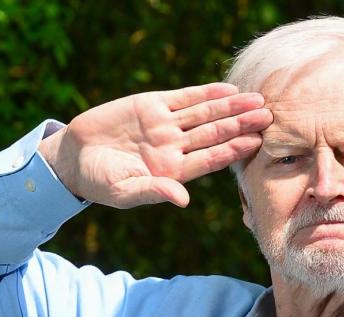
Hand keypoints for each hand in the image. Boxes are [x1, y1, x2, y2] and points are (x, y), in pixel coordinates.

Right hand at [37, 83, 270, 207]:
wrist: (74, 158)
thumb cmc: (99, 183)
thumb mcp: (125, 192)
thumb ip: (155, 192)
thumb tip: (183, 200)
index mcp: (173, 172)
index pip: (211, 159)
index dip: (233, 150)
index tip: (256, 142)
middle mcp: (174, 148)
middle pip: (215, 134)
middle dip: (241, 124)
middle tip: (269, 116)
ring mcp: (165, 126)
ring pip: (204, 114)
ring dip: (231, 107)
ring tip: (256, 100)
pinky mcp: (151, 106)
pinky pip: (184, 98)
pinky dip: (205, 93)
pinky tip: (227, 89)